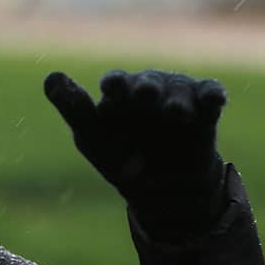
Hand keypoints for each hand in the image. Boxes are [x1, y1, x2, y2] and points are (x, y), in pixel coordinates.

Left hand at [44, 69, 227, 237]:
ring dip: (176, 102)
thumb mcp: (92, 136)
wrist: (162, 187)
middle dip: (147, 90)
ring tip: (175, 114)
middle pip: (148, 85)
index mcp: (119, 94)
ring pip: (178, 92)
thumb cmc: (118, 154)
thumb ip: (74, 108)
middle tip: (145, 97)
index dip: (115, 86)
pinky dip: (213, 96)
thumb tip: (51, 77)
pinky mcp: (205, 108)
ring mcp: (177, 97)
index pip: (115, 83)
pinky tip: (213, 100)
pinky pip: (211, 96)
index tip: (113, 89)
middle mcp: (148, 89)